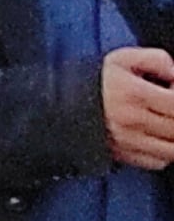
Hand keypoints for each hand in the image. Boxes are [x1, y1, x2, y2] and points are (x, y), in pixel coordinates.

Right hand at [105, 47, 173, 172]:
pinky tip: (156, 138)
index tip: (173, 91)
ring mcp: (128, 142)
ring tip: (166, 123)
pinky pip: (156, 162)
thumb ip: (157, 60)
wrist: (58, 105)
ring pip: (172, 150)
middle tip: (168, 107)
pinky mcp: (123, 156)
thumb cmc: (94, 81)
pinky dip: (163, 153)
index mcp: (134, 93)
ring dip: (173, 137)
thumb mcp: (122, 58)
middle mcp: (132, 121)